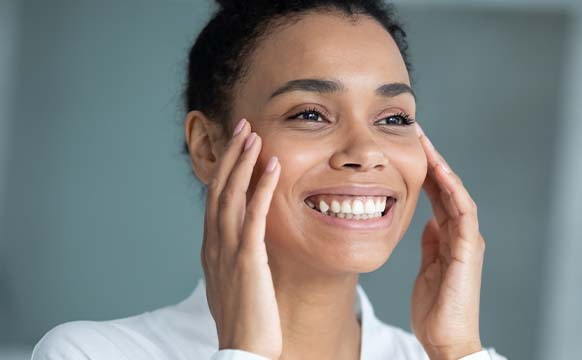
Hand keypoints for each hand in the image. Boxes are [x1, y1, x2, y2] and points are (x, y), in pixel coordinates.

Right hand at [200, 119, 282, 358]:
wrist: (242, 351)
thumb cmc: (242, 319)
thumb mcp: (232, 282)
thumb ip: (234, 257)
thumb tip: (243, 244)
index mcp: (211, 247)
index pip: (215, 199)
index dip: (225, 169)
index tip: (237, 146)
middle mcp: (214, 244)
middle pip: (220, 189)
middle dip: (231, 155)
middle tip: (243, 127)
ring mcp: (228, 251)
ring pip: (232, 196)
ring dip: (243, 162)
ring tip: (254, 135)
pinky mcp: (247, 260)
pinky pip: (254, 216)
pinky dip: (262, 188)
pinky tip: (273, 166)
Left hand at [411, 123, 484, 359]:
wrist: (446, 337)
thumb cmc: (436, 307)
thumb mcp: (427, 267)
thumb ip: (431, 242)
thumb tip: (426, 220)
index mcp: (449, 235)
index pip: (436, 194)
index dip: (423, 169)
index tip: (406, 148)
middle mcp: (461, 232)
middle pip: (446, 187)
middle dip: (430, 159)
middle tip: (414, 132)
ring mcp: (467, 239)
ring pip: (455, 192)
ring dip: (440, 166)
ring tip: (424, 142)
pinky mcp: (468, 248)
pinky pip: (462, 212)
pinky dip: (452, 190)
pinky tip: (439, 171)